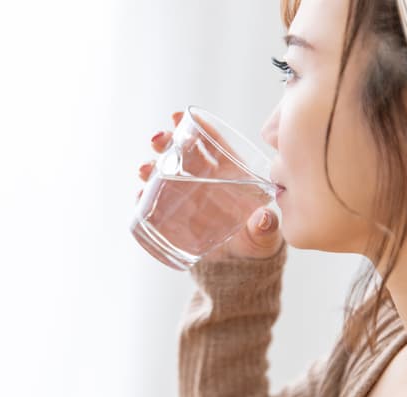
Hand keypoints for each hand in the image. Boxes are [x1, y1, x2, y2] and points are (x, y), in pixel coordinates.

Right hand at [137, 112, 283, 260]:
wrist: (236, 269)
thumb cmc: (255, 244)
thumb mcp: (262, 236)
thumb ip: (265, 228)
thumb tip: (262, 220)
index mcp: (229, 174)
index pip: (213, 144)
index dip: (197, 128)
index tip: (178, 117)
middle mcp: (205, 181)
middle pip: (183, 153)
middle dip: (167, 141)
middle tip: (157, 140)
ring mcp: (187, 197)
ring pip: (165, 173)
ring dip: (152, 166)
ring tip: (145, 169)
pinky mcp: (174, 215)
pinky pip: (156, 201)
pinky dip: (146, 196)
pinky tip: (141, 195)